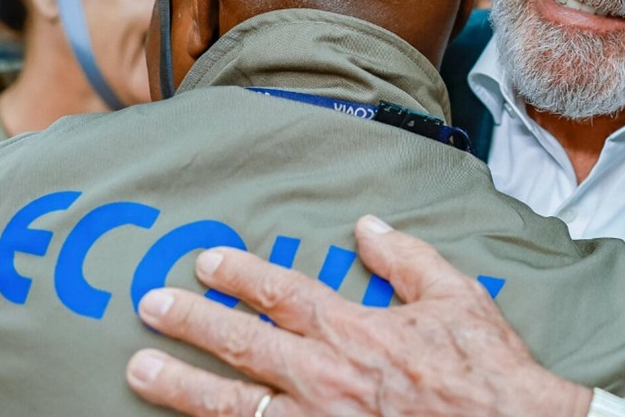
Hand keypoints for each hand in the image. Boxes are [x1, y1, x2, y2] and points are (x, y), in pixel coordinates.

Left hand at [126, 214, 592, 416]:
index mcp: (356, 331)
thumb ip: (406, 257)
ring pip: (235, 406)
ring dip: (183, 386)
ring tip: (140, 371)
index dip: (240, 275)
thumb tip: (367, 226)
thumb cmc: (485, 370)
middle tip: (150, 308)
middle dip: (191, 324)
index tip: (207, 262)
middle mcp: (327, 379)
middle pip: (243, 346)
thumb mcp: (456, 296)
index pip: (283, 295)